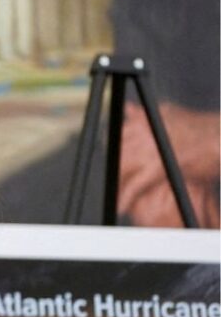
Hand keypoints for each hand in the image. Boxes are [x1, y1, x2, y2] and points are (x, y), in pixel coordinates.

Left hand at [118, 102, 219, 226]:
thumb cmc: (200, 128)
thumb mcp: (168, 114)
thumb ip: (144, 114)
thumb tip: (128, 110)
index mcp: (143, 120)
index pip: (118, 137)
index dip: (115, 151)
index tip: (115, 160)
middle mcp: (142, 132)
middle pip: (118, 154)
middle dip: (116, 168)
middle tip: (116, 180)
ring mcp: (149, 149)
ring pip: (123, 169)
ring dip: (118, 183)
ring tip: (116, 194)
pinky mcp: (158, 166)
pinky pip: (136, 184)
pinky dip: (126, 196)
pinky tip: (122, 206)